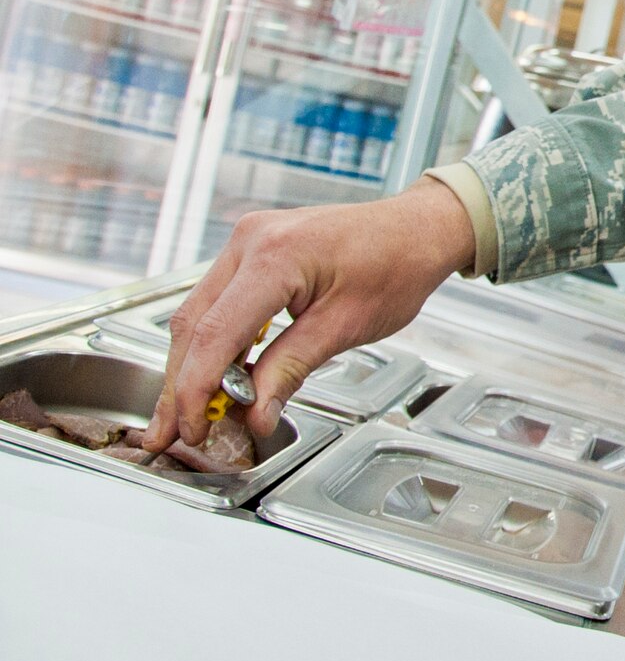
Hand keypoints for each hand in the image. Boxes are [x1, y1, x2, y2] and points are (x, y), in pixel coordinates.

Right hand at [141, 179, 474, 448]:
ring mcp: (247, 241)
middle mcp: (249, 241)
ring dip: (190, 366)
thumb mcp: (346, 326)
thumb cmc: (398, 264)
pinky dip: (214, 343)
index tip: (191, 429)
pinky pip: (219, 301)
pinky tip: (215, 378)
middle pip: (194, 324)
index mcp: (274, 255)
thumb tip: (253, 413)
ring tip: (186, 416)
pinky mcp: (253, 250)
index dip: (195, 389)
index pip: (215, 334)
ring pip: (199, 314)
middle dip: (179, 385)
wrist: (418, 228)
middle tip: (170, 433)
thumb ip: (291, 369)